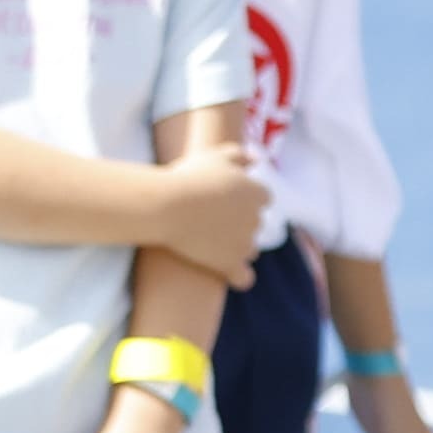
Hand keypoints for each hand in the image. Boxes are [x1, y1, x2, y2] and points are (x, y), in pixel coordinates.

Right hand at [163, 151, 274, 267]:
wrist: (168, 205)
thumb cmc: (188, 178)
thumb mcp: (214, 157)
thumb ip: (238, 155)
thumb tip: (256, 159)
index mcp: (257, 193)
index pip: (264, 198)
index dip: (248, 198)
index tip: (229, 199)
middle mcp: (256, 219)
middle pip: (256, 224)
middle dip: (240, 222)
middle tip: (213, 219)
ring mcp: (244, 243)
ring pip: (250, 249)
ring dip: (238, 247)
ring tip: (214, 244)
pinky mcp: (229, 263)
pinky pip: (244, 277)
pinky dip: (239, 277)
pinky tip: (229, 275)